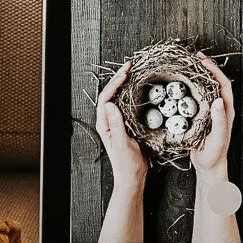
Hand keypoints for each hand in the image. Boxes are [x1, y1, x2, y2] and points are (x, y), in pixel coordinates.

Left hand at [95, 64, 146, 188]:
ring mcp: (117, 122)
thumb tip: (110, 104)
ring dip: (124, 84)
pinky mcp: (126, 124)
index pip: (105, 98)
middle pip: (110, 94)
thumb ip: (116, 124)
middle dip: (118, 78)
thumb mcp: (122, 143)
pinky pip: (127, 105)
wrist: (133, 177)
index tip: (125, 73)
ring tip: (132, 72)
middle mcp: (108, 121)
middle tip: (129, 65)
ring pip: (119, 98)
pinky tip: (138, 88)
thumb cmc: (126, 164)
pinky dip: (132, 94)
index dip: (114, 83)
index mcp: (104, 124)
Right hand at [190, 57, 234, 178]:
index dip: (214, 70)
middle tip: (192, 59)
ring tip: (185, 67)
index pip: (223, 84)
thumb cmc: (215, 155)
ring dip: (196, 77)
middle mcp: (219, 108)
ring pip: (204, 89)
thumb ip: (219, 119)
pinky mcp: (200, 117)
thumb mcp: (218, 137)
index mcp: (226, 110)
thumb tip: (219, 99)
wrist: (208, 167)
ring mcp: (209, 112)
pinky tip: (179, 87)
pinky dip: (188, 89)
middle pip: (213, 82)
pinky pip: (195, 98)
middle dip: (205, 68)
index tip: (203, 61)